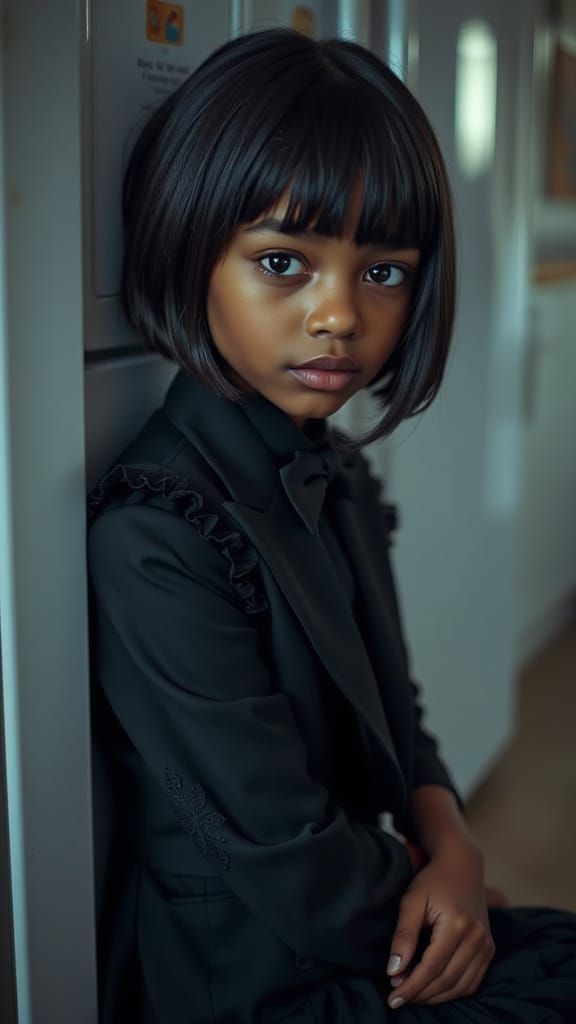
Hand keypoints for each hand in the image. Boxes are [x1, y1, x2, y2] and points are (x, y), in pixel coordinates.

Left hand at [386, 839, 494, 1007]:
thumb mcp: (412, 900)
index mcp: (458, 924)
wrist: (462, 865)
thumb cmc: (432, 880)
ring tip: (413, 994)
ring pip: (461, 986)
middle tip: (398, 996)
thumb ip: (404, 934)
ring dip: (436, 996)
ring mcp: (487, 944)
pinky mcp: (489, 948)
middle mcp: (477, 937)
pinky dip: (452, 990)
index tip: (392, 997)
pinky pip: (473, 981)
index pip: (432, 967)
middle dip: (421, 993)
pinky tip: (433, 989)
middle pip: (447, 980)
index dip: (411, 986)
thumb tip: (394, 970)